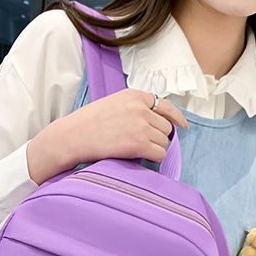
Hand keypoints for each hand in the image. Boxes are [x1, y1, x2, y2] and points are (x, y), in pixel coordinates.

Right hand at [27, 89, 188, 184]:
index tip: (182, 126)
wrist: (72, 136)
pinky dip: (154, 159)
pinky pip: (159, 154)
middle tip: (144, 145)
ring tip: (137, 151)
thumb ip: (134, 109)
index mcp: (135, 95)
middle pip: (166, 127)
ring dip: (155, 148)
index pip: (165, 106)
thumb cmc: (88, 124)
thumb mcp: (113, 105)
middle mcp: (140, 108)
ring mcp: (141, 125)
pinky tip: (141, 158)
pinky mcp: (139, 143)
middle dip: (159, 137)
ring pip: (164, 141)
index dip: (176, 118)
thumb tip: (154, 123)